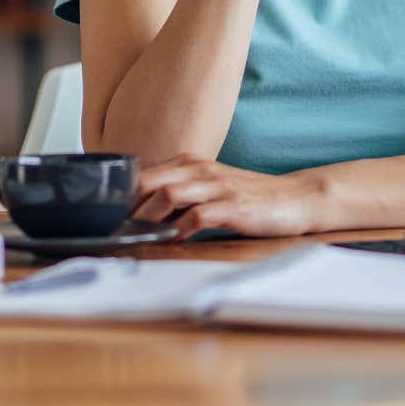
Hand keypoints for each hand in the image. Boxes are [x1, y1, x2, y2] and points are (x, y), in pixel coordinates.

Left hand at [132, 154, 324, 239]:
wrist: (296, 198)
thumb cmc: (249, 197)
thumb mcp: (209, 188)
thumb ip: (179, 195)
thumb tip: (141, 214)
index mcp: (190, 164)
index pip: (143, 174)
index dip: (121, 197)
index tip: (108, 217)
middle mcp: (200, 170)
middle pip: (148, 181)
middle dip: (126, 207)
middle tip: (115, 231)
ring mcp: (217, 187)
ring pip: (168, 195)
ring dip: (148, 218)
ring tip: (138, 237)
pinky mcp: (234, 207)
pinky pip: (198, 216)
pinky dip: (180, 230)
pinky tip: (174, 241)